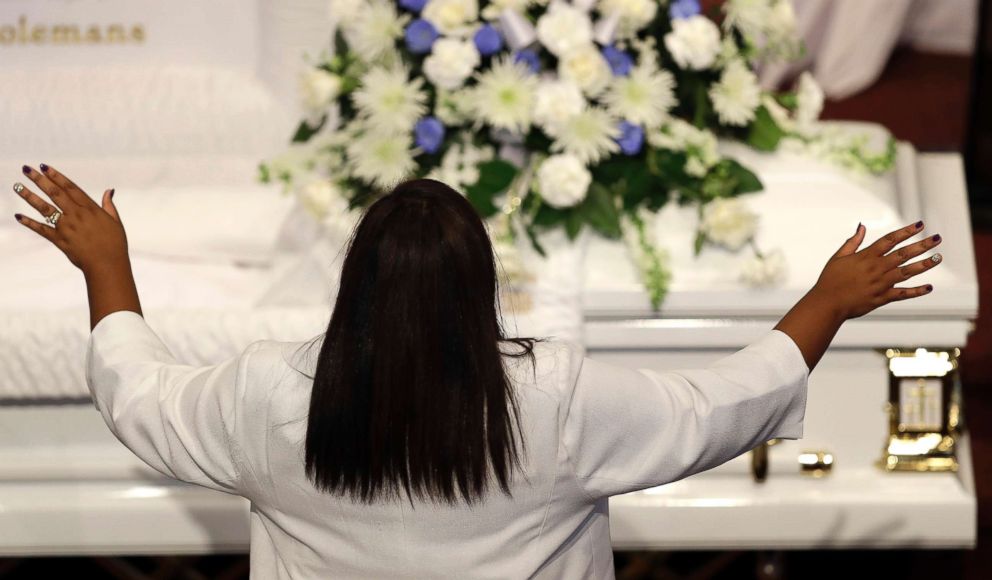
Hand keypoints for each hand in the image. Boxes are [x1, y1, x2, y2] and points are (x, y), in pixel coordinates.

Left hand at [12, 164, 127, 274]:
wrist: (107, 265)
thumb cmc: (115, 244)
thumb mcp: (115, 222)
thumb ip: (109, 205)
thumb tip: (109, 191)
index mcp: (90, 209)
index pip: (70, 188)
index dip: (57, 176)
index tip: (45, 167)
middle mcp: (76, 215)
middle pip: (55, 193)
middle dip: (39, 180)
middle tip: (26, 169)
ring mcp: (66, 227)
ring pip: (45, 208)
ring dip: (30, 196)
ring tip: (17, 186)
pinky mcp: (60, 240)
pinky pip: (42, 229)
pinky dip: (30, 223)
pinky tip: (18, 216)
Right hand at [810, 221, 942, 319]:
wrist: (827, 303)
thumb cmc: (830, 280)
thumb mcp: (838, 257)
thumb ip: (853, 242)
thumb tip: (862, 227)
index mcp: (866, 257)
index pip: (890, 240)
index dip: (905, 231)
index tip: (919, 225)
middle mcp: (877, 268)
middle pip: (904, 254)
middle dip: (922, 245)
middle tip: (937, 238)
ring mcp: (881, 283)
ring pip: (907, 272)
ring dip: (924, 264)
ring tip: (938, 257)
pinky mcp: (882, 298)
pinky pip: (902, 294)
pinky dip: (916, 291)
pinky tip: (929, 287)